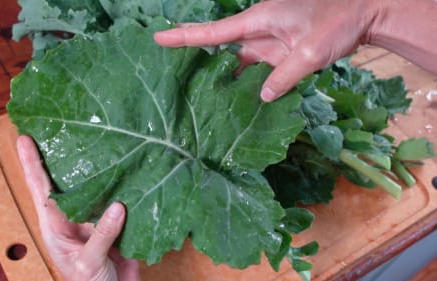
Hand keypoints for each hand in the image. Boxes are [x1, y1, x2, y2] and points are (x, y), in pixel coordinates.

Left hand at [16, 135, 140, 280]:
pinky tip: (127, 165)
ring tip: (94, 136)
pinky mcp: (115, 221)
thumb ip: (101, 236)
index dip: (32, 164)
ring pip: (94, 185)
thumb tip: (117, 206)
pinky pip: (119, 198)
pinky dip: (123, 183)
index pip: (41, 190)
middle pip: (66, 180)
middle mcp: (74, 216)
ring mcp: (95, 217)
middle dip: (60, 154)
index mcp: (56, 226)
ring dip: (95, 164)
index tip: (24, 138)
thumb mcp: (88, 263)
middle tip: (59, 125)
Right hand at [154, 0, 378, 101]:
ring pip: (237, 62)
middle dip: (195, 56)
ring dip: (222, 78)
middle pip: (220, 47)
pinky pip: (257, 70)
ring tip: (200, 96)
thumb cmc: (337, 21)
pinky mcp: (280, 54)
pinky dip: (247, 84)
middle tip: (170, 71)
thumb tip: (262, 97)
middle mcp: (259, 31)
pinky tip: (238, 100)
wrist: (364, 14)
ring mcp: (269, 43)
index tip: (159, 38)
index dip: (185, 36)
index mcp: (260, 20)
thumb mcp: (309, 52)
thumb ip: (283, 76)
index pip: (214, 31)